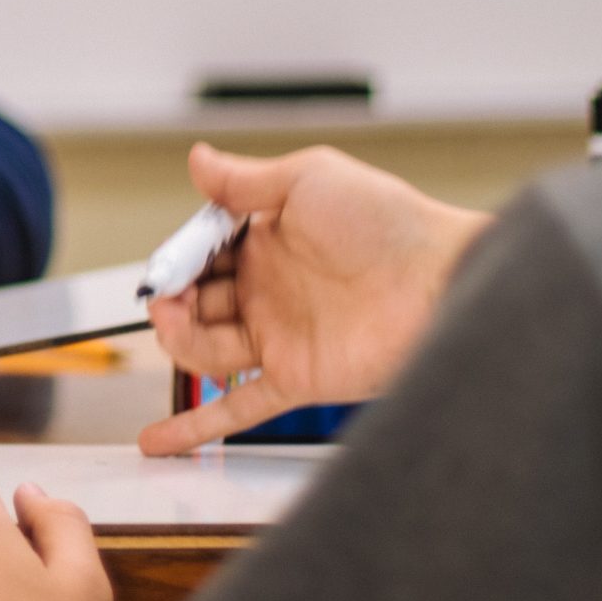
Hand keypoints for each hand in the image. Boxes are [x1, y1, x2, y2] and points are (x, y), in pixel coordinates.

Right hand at [136, 142, 489, 454]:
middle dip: (169, 298)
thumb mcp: (309, 179)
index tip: (169, 263)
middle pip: (193, 302)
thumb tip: (198, 160)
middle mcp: (268, 292)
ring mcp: (279, 337)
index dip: (177, 258)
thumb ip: (245, 179)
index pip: (198, 254)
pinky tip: (158, 439)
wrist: (443, 281)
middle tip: (167, 295)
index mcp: (265, 243)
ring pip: (204, 348)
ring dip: (176, 339)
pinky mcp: (296, 378)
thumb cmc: (390, 224)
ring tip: (173, 324)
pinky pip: (238, 407)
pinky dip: (196, 427)